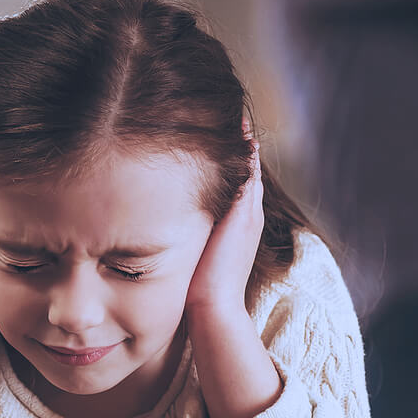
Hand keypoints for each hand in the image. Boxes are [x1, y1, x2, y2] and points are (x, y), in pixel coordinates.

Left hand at [185, 126, 264, 319]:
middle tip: (233, 111)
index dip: (234, 157)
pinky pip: (249, 170)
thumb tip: (167, 224)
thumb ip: (190, 233)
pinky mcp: (244, 213)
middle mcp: (249, 214)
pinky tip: (237, 128)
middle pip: (249, 167)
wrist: (212, 306)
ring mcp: (249, 212)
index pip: (240, 181)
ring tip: (236, 111)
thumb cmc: (199, 287)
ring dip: (243, 139)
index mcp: (240, 223)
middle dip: (241, 140)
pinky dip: (245, 149)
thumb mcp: (196, 251)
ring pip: (250, 165)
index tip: (220, 132)